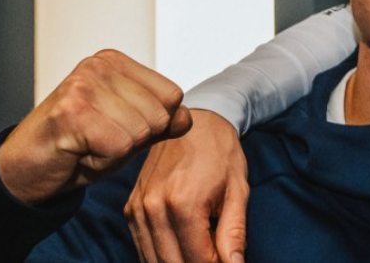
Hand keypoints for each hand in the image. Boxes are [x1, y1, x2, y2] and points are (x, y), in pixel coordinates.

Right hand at [0, 49, 191, 204]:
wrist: (26, 169)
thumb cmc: (80, 146)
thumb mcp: (131, 130)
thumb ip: (162, 121)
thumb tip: (186, 118)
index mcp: (117, 62)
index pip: (173, 95)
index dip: (153, 124)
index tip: (117, 127)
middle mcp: (100, 65)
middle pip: (159, 115)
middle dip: (134, 140)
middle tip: (99, 139)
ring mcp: (84, 85)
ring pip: (141, 132)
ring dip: (117, 151)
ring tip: (88, 144)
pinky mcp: (71, 112)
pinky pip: (119, 147)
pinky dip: (102, 160)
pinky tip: (79, 152)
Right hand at [125, 109, 248, 262]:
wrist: (198, 121)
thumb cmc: (222, 154)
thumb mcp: (238, 192)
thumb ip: (234, 234)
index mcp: (183, 204)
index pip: (197, 260)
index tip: (227, 260)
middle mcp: (153, 209)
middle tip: (215, 258)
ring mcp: (137, 209)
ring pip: (153, 260)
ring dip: (177, 262)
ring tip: (201, 250)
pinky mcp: (130, 208)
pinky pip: (142, 246)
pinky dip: (161, 254)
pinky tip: (182, 246)